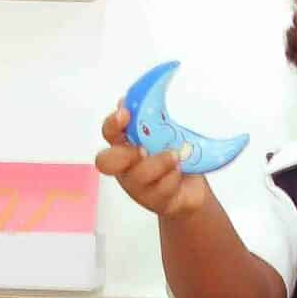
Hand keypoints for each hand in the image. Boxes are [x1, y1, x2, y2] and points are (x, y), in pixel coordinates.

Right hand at [98, 106, 209, 221]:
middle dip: (124, 154)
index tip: (125, 114)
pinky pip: (160, 189)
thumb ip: (151, 117)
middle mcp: (126, 166)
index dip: (113, 124)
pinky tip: (181, 172)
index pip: (109, 132)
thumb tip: (135, 97)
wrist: (190, 190)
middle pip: (106, 162)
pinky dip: (172, 178)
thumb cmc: (173, 157)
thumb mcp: (166, 134)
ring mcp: (138, 187)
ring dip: (158, 163)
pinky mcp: (155, 200)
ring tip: (176, 155)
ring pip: (138, 176)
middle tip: (143, 149)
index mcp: (125, 145)